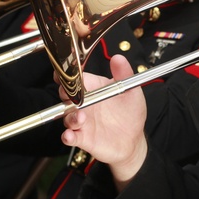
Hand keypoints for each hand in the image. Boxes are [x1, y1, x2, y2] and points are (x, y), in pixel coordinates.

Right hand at [62, 54, 147, 191]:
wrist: (133, 140)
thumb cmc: (131, 113)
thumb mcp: (131, 92)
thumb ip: (124, 74)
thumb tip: (118, 58)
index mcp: (93, 89)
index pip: (77, 78)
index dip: (70, 74)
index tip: (66, 70)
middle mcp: (84, 104)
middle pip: (67, 95)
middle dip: (65, 92)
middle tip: (69, 92)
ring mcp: (81, 121)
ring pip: (67, 116)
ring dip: (70, 116)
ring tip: (81, 117)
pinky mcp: (82, 138)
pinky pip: (69, 137)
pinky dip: (67, 136)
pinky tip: (70, 135)